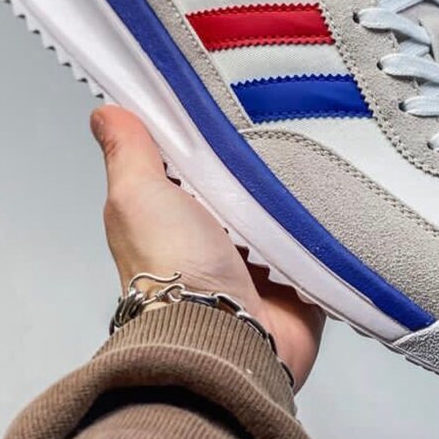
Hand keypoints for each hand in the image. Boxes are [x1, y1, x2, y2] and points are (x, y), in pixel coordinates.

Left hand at [90, 106, 324, 389]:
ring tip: (312, 158)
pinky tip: (333, 201)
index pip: (195, 163)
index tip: (230, 101)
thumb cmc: (172, 272)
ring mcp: (258, 263)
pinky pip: (323, 242)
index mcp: (175, 216)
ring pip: (287, 211)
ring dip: (297, 194)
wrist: (224, 337)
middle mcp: (215, 240)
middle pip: (246, 184)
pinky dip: (328, 227)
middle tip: (281, 129)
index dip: (210, 134)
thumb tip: (105, 115)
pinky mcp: (299, 282)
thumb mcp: (138, 196)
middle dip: (263, 162)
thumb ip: (128, 154)